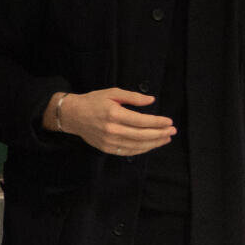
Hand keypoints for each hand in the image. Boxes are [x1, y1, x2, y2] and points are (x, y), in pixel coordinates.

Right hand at [51, 89, 175, 156]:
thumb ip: (133, 97)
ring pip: (137, 145)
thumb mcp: (112, 93)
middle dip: (160, 134)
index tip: (169, 121)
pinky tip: (150, 145)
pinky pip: (128, 151)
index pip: (142, 121)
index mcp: (114, 114)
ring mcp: (109, 141)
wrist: (72, 115)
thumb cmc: (92, 102)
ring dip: (154, 143)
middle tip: (172, 131)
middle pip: (142, 135)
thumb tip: (151, 100)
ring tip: (165, 139)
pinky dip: (142, 149)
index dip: (158, 122)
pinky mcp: (106, 148)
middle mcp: (112, 129)